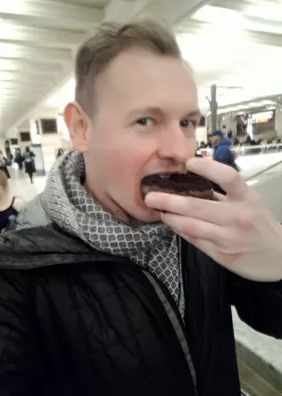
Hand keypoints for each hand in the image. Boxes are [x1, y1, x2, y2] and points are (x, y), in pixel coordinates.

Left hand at [145, 158, 281, 281]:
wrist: (279, 257)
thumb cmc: (259, 223)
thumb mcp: (249, 202)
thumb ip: (224, 193)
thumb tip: (192, 179)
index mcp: (247, 198)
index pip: (228, 177)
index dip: (207, 167)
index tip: (188, 162)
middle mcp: (238, 216)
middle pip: (198, 205)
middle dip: (169, 200)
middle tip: (150, 196)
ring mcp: (230, 238)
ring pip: (192, 226)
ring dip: (171, 217)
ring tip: (158, 210)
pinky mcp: (223, 255)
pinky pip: (195, 241)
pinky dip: (180, 231)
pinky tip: (172, 224)